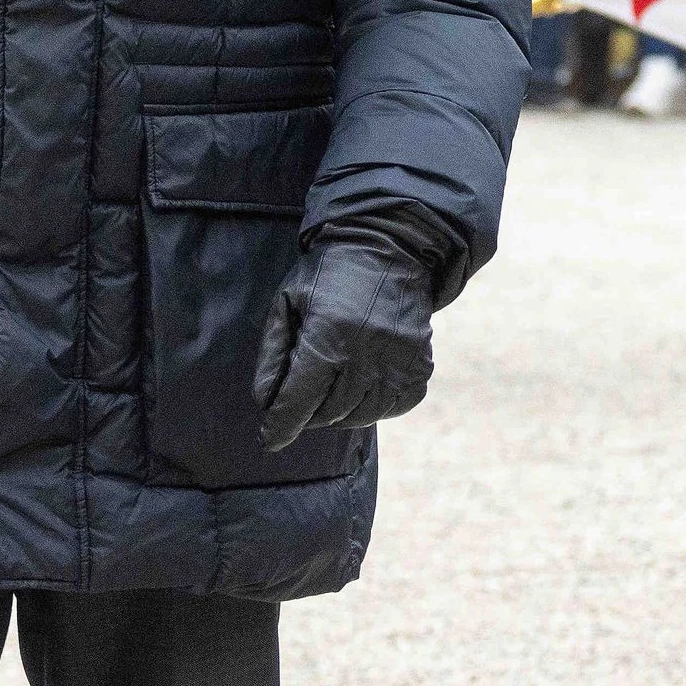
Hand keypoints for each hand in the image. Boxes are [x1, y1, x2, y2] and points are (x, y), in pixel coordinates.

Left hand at [253, 225, 435, 452]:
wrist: (388, 248)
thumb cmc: (328, 274)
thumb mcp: (288, 302)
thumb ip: (274, 354)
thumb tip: (265, 402)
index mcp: (329, 333)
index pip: (300, 400)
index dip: (281, 425)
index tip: (270, 438)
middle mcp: (368, 351)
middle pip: (329, 412)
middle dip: (308, 413)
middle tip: (302, 397)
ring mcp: (399, 360)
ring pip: (361, 416)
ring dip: (339, 413)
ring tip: (331, 388)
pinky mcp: (421, 364)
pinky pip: (394, 407)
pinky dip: (373, 406)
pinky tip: (362, 386)